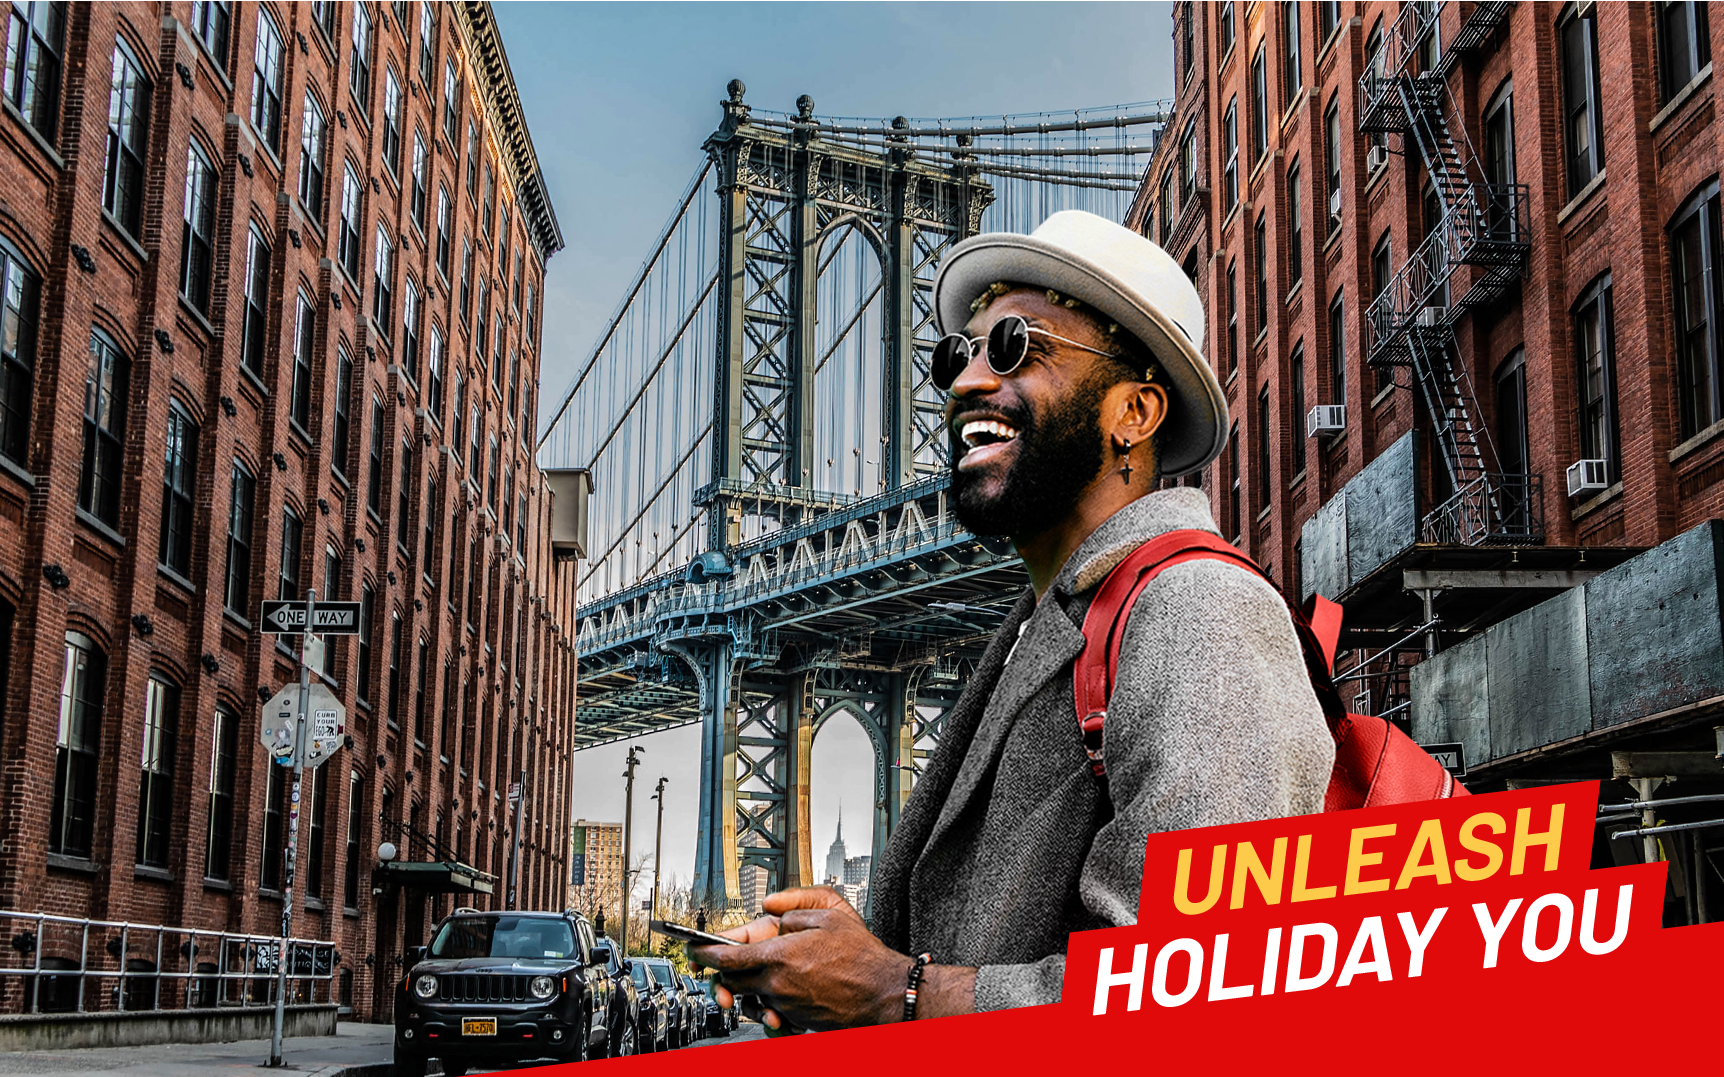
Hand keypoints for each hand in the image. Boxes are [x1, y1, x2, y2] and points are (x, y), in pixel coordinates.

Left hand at [689, 887, 908, 1030]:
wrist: (883, 995)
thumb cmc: (862, 957)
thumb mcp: (830, 914)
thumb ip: (794, 906)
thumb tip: (772, 907)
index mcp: (779, 957)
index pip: (726, 957)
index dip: (703, 952)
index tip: (692, 948)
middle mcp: (777, 984)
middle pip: (731, 979)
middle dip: (721, 970)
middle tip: (718, 960)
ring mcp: (786, 1004)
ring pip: (749, 996)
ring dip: (745, 985)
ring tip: (756, 972)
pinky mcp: (796, 1018)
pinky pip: (770, 1009)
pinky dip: (768, 1000)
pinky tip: (780, 989)